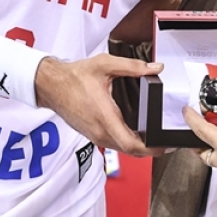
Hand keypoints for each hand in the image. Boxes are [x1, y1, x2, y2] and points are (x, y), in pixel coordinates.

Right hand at [35, 55, 164, 156]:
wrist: (51, 85)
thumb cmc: (73, 77)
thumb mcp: (105, 65)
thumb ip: (132, 66)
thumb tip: (155, 68)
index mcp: (105, 116)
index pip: (131, 144)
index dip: (151, 149)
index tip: (164, 146)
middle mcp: (99, 131)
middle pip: (129, 151)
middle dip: (149, 150)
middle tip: (165, 142)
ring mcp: (94, 135)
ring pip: (121, 149)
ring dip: (138, 147)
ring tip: (154, 138)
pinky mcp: (91, 134)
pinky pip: (113, 144)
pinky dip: (127, 142)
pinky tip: (135, 134)